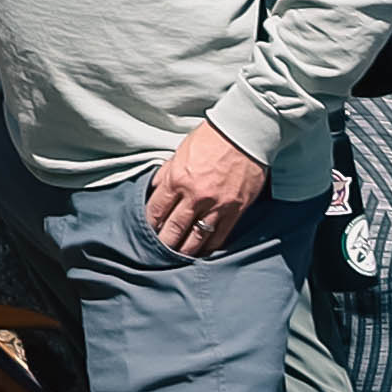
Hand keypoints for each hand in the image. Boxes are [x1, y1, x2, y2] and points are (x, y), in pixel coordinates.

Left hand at [144, 118, 268, 258]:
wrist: (243, 134)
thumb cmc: (211, 139)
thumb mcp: (180, 152)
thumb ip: (167, 173)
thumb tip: (154, 189)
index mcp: (177, 179)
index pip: (156, 209)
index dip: (150, 223)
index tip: (147, 231)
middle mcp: (194, 195)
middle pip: (174, 228)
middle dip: (164, 242)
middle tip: (156, 254)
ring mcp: (216, 205)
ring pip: (196, 236)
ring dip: (185, 250)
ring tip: (177, 258)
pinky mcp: (235, 210)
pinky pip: (220, 235)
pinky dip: (209, 246)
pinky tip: (203, 252)